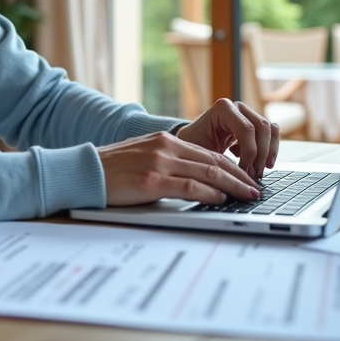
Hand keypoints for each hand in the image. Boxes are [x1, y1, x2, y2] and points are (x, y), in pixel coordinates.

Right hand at [98, 131, 261, 205]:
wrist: (83, 171)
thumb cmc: (112, 170)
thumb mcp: (144, 158)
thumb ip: (168, 163)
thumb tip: (196, 181)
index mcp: (165, 140)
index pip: (208, 153)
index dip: (231, 167)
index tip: (246, 178)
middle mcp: (166, 147)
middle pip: (214, 161)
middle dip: (239, 177)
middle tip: (255, 189)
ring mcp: (159, 163)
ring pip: (207, 173)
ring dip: (232, 186)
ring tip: (247, 196)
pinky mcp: (151, 180)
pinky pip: (189, 186)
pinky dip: (209, 194)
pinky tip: (220, 200)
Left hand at [175, 98, 279, 180]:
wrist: (190, 145)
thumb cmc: (193, 148)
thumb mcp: (202, 154)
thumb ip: (221, 162)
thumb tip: (240, 177)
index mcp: (223, 108)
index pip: (246, 129)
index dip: (250, 152)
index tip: (244, 171)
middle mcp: (238, 108)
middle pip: (263, 128)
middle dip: (261, 155)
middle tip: (254, 175)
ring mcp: (248, 114)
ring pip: (271, 131)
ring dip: (268, 153)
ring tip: (258, 172)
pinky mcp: (254, 124)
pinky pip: (272, 134)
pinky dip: (270, 150)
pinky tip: (259, 163)